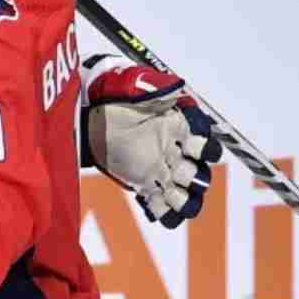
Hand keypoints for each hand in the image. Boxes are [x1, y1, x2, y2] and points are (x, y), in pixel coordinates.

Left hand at [83, 55, 223, 227]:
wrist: (92, 115)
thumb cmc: (118, 96)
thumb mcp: (137, 86)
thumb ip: (157, 87)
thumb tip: (176, 88)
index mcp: (180, 129)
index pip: (205, 145)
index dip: (205, 148)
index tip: (191, 145)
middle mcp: (175, 152)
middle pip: (200, 176)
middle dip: (194, 177)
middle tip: (177, 170)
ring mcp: (161, 170)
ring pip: (186, 196)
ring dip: (184, 200)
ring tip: (169, 193)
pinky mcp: (144, 184)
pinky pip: (162, 206)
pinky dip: (163, 212)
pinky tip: (153, 206)